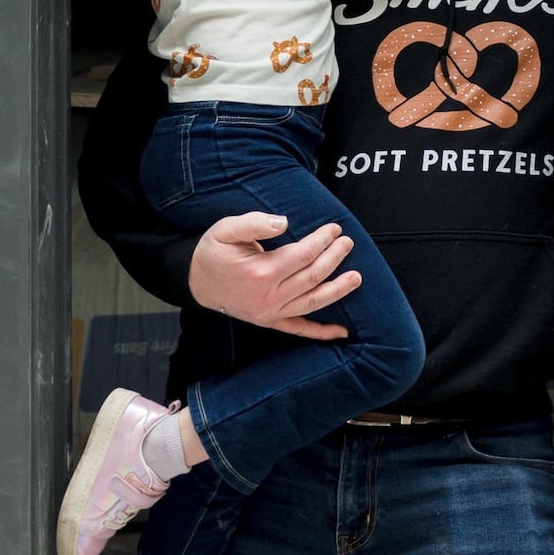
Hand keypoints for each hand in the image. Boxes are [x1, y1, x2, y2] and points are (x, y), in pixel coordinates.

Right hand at [188, 211, 359, 335]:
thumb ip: (254, 222)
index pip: (302, 254)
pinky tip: (341, 331)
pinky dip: (321, 332)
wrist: (196, 282)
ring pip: (312, 302)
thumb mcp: (226, 229)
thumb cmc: (214, 252)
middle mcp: (268, 296)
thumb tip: (284, 222)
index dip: (321, 240)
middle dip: (334, 258)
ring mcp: (270, 313)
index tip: (334, 228)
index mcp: (261, 272)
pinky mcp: (270, 321)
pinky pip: (299, 329)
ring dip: (338, 290)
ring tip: (356, 278)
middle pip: (312, 276)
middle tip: (348, 243)